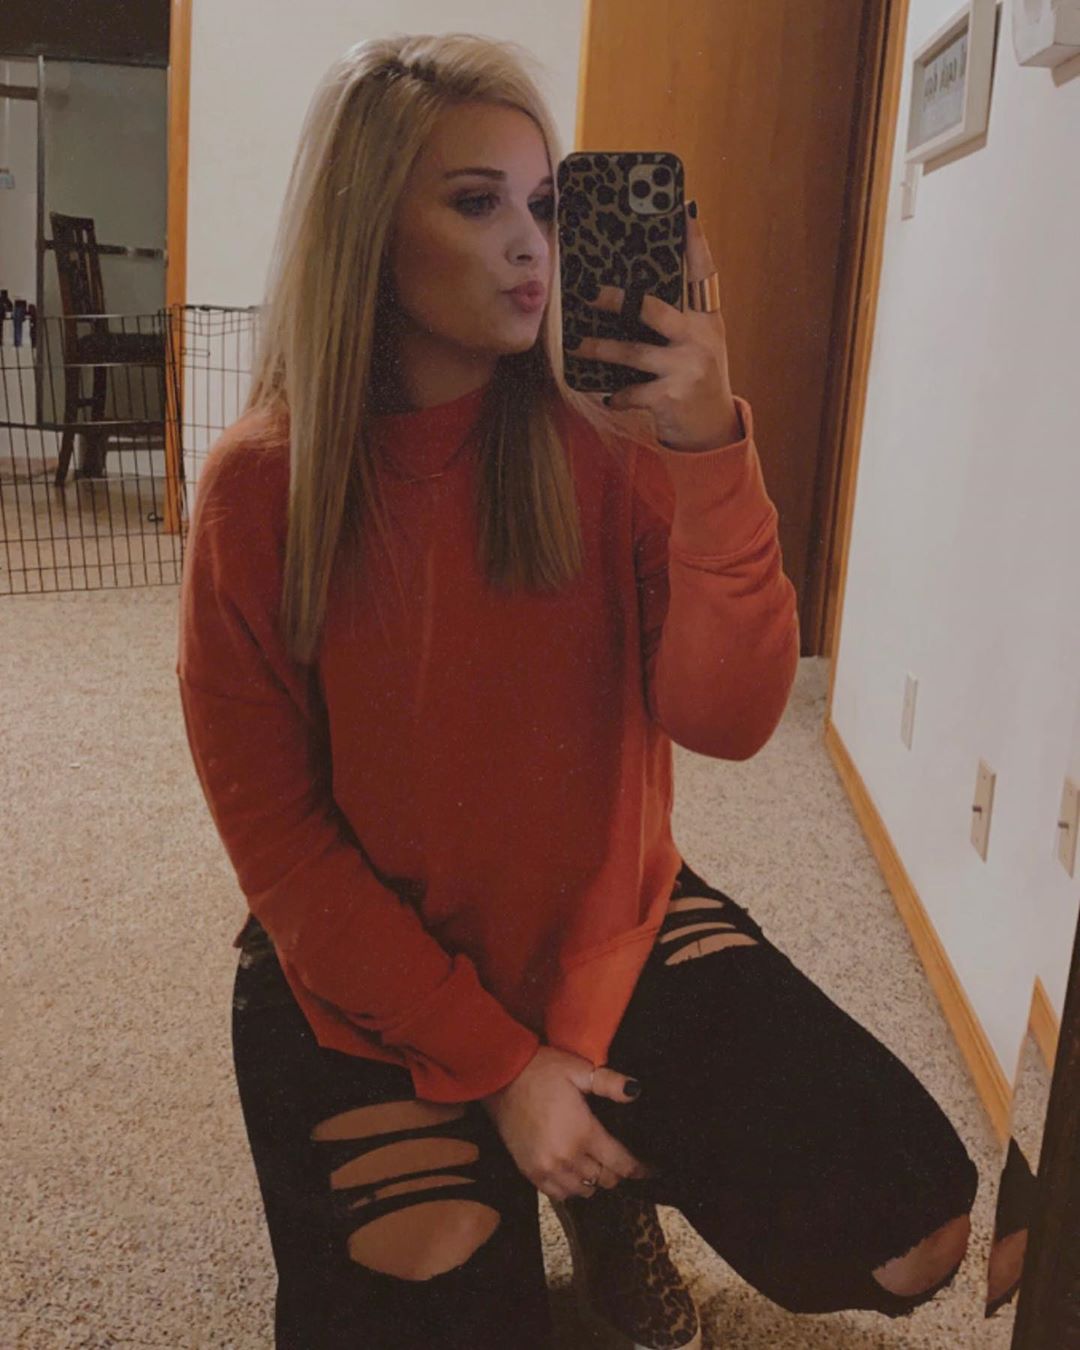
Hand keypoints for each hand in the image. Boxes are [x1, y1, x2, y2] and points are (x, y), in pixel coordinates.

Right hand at [479, 1045, 653, 1200]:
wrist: (501, 1078)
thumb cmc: (542, 1070)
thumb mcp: (579, 1069)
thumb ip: (610, 1083)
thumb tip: (637, 1091)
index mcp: (583, 1132)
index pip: (620, 1163)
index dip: (639, 1169)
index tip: (650, 1170)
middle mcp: (566, 1157)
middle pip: (604, 1180)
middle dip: (617, 1172)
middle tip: (621, 1160)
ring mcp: (546, 1168)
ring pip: (584, 1191)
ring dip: (595, 1181)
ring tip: (598, 1165)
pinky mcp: (530, 1172)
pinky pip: (558, 1194)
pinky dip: (571, 1189)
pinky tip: (574, 1173)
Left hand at [574, 201, 740, 451]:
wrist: (712, 427)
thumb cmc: (696, 376)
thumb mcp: (697, 342)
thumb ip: (677, 316)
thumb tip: (635, 290)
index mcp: (707, 319)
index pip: (704, 273)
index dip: (695, 242)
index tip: (684, 211)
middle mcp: (700, 338)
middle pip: (655, 310)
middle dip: (620, 301)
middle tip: (592, 294)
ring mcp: (686, 367)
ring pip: (634, 352)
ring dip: (601, 349)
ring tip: (578, 345)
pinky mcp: (671, 396)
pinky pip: (632, 392)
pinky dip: (616, 395)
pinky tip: (606, 396)